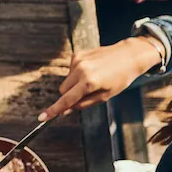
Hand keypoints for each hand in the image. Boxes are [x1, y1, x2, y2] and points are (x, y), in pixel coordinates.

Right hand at [39, 36, 163, 121]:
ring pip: (66, 81)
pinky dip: (77, 74)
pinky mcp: (77, 54)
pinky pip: (70, 71)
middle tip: (87, 94)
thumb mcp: (105, 96)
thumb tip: (68, 109)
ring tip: (93, 79)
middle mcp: (81, 70)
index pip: (67, 99)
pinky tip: (91, 70)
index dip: (54, 110)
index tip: (42, 117)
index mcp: (89, 82)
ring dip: (74, 84)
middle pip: (63, 90)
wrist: (129, 56)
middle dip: (70, 95)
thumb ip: (84, 103)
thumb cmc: (121, 78)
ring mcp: (78, 60)